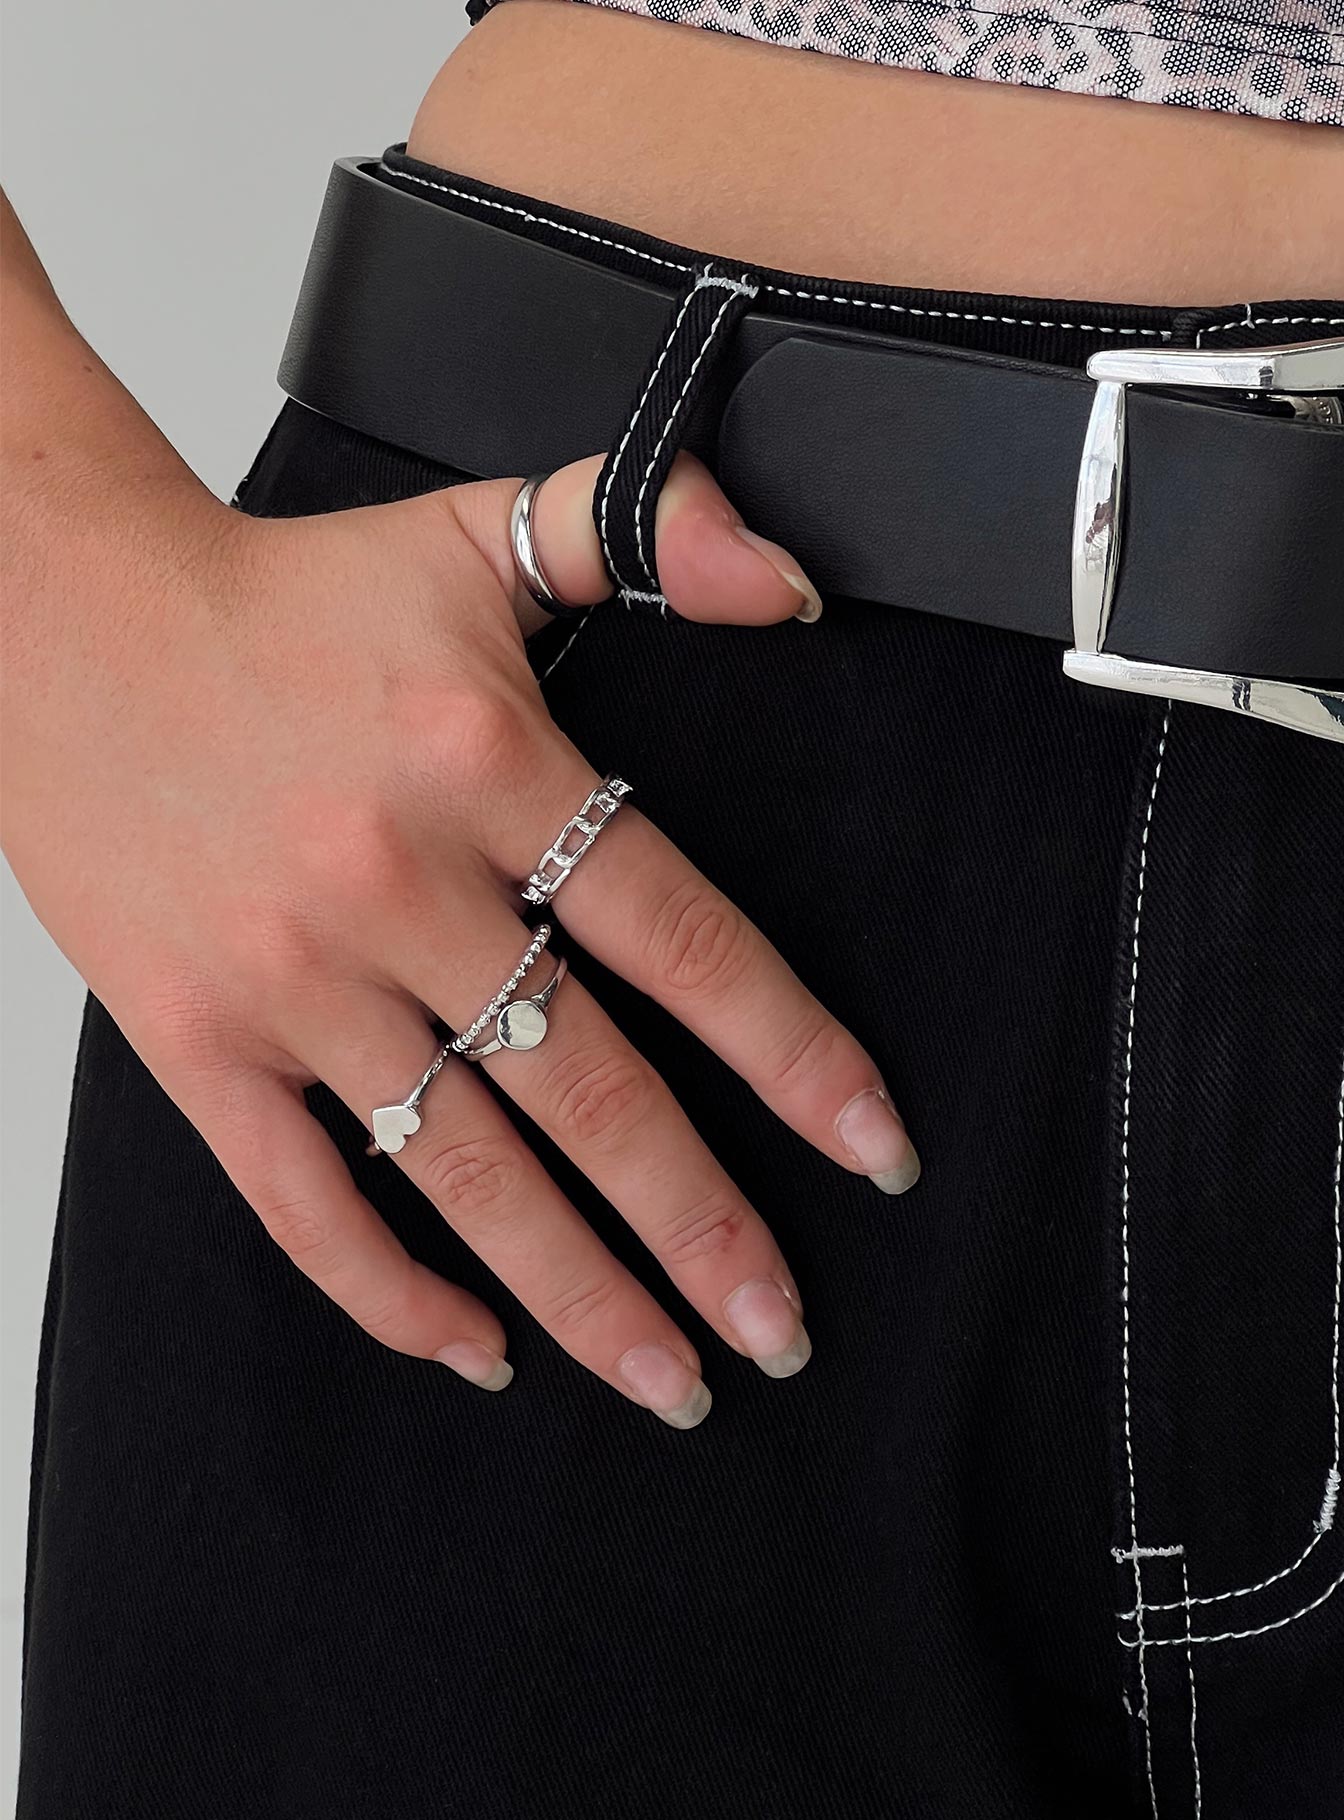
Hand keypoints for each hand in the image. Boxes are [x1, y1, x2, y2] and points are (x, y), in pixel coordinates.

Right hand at [3, 450, 919, 1427]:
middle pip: (585, 1092)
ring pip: (459, 1172)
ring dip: (577, 1291)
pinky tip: (478, 1348)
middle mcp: (391, 884)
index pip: (679, 935)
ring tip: (669, 1376)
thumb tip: (797, 581)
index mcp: (483, 766)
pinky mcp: (193, 1038)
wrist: (57, 617)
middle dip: (699, 1227)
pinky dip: (389, 1291)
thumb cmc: (278, 594)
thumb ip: (646, 530)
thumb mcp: (474, 531)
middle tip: (782, 1330)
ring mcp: (288, 978)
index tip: (871, 1147)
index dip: (792, 1053)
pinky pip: (299, 1198)